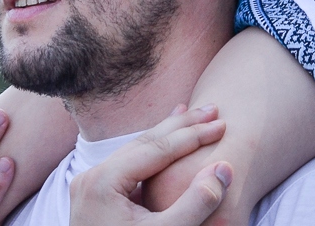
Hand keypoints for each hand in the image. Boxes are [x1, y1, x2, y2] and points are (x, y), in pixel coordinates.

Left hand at [69, 105, 231, 225]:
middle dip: (181, 126)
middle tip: (213, 110)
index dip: (192, 135)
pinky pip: (128, 167)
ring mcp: (90, 187)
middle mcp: (91, 178)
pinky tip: (167, 143)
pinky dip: (152, 155)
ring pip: (134, 152)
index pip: (155, 148)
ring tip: (192, 115)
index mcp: (102, 183)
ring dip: (167, 136)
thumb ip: (195, 204)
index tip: (222, 124)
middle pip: (143, 143)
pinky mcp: (94, 198)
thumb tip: (224, 170)